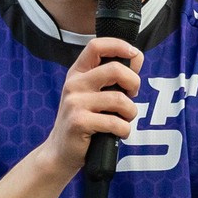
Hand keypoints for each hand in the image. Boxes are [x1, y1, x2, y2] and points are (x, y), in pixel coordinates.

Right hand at [48, 34, 142, 168]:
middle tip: (132, 96)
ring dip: (130, 113)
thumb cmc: (83, 122)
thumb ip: (113, 77)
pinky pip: (116, 122)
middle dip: (134, 83)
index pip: (96, 46)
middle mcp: (74, 84)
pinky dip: (124, 130)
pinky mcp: (79, 122)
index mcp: (78, 73)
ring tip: (123, 120)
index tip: (134, 53)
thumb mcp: (94, 95)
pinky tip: (118, 133)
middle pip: (115, 69)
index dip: (119, 45)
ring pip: (120, 99)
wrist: (60, 152)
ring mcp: (75, 103)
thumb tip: (136, 57)